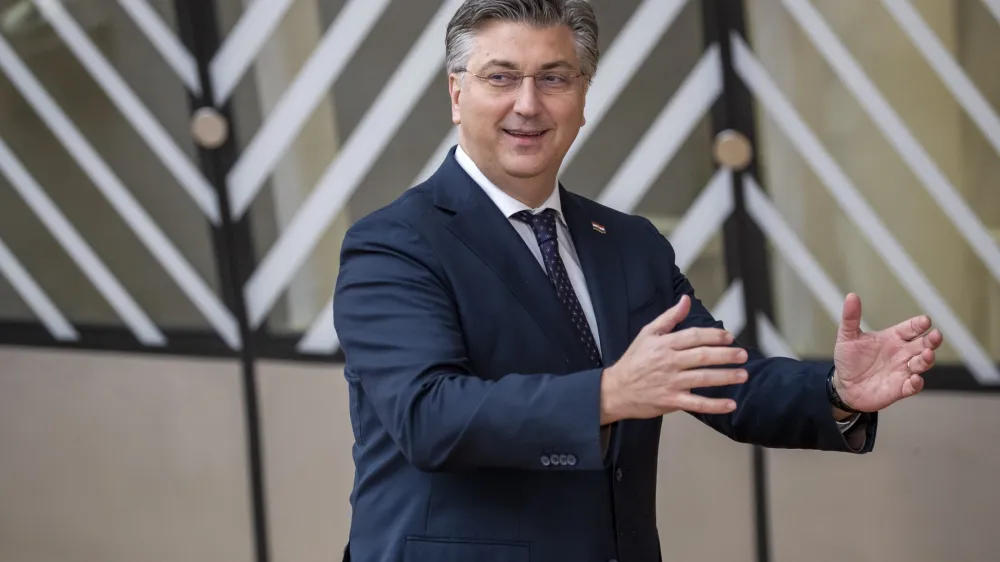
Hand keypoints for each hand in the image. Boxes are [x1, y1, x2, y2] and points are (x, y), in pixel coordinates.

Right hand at [600, 295, 748, 424]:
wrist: (616, 390)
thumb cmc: (633, 361)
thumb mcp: (647, 334)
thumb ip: (669, 318)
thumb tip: (686, 301)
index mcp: (664, 344)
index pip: (694, 336)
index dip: (714, 336)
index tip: (729, 337)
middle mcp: (669, 362)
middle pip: (703, 357)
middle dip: (726, 355)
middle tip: (743, 355)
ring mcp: (671, 382)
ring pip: (703, 379)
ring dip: (726, 377)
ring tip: (743, 375)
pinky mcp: (671, 401)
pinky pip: (697, 404)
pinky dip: (714, 405)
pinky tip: (730, 404)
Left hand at [831, 293, 943, 412]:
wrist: (844, 386)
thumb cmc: (849, 360)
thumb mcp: (847, 337)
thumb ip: (851, 318)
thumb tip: (851, 296)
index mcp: (893, 338)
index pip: (911, 328)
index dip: (919, 324)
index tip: (925, 320)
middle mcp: (902, 353)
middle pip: (923, 344)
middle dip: (932, 340)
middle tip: (935, 335)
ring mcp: (902, 370)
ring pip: (922, 363)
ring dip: (927, 359)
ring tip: (927, 354)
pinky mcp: (900, 388)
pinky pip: (913, 386)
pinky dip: (916, 383)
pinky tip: (915, 379)